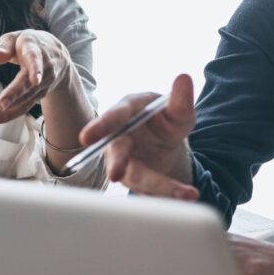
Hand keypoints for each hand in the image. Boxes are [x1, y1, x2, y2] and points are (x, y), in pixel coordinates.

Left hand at [0, 30, 74, 123]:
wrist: (58, 56)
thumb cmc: (30, 44)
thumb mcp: (17, 38)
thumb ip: (3, 47)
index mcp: (35, 51)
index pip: (36, 60)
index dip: (36, 70)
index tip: (35, 81)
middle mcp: (43, 70)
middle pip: (29, 84)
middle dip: (15, 95)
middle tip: (1, 105)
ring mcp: (42, 85)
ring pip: (25, 99)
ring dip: (6, 110)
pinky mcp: (39, 96)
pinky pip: (24, 107)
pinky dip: (8, 114)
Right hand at [79, 74, 198, 199]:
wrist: (165, 142)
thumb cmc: (165, 119)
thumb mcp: (177, 111)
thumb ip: (180, 100)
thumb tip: (184, 77)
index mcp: (127, 111)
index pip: (113, 117)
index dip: (100, 126)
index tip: (86, 137)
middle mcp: (119, 137)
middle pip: (117, 152)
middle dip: (117, 164)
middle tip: (115, 175)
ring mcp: (124, 160)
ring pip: (137, 176)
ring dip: (161, 187)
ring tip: (187, 194)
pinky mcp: (133, 179)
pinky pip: (149, 189)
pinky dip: (168, 194)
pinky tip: (186, 196)